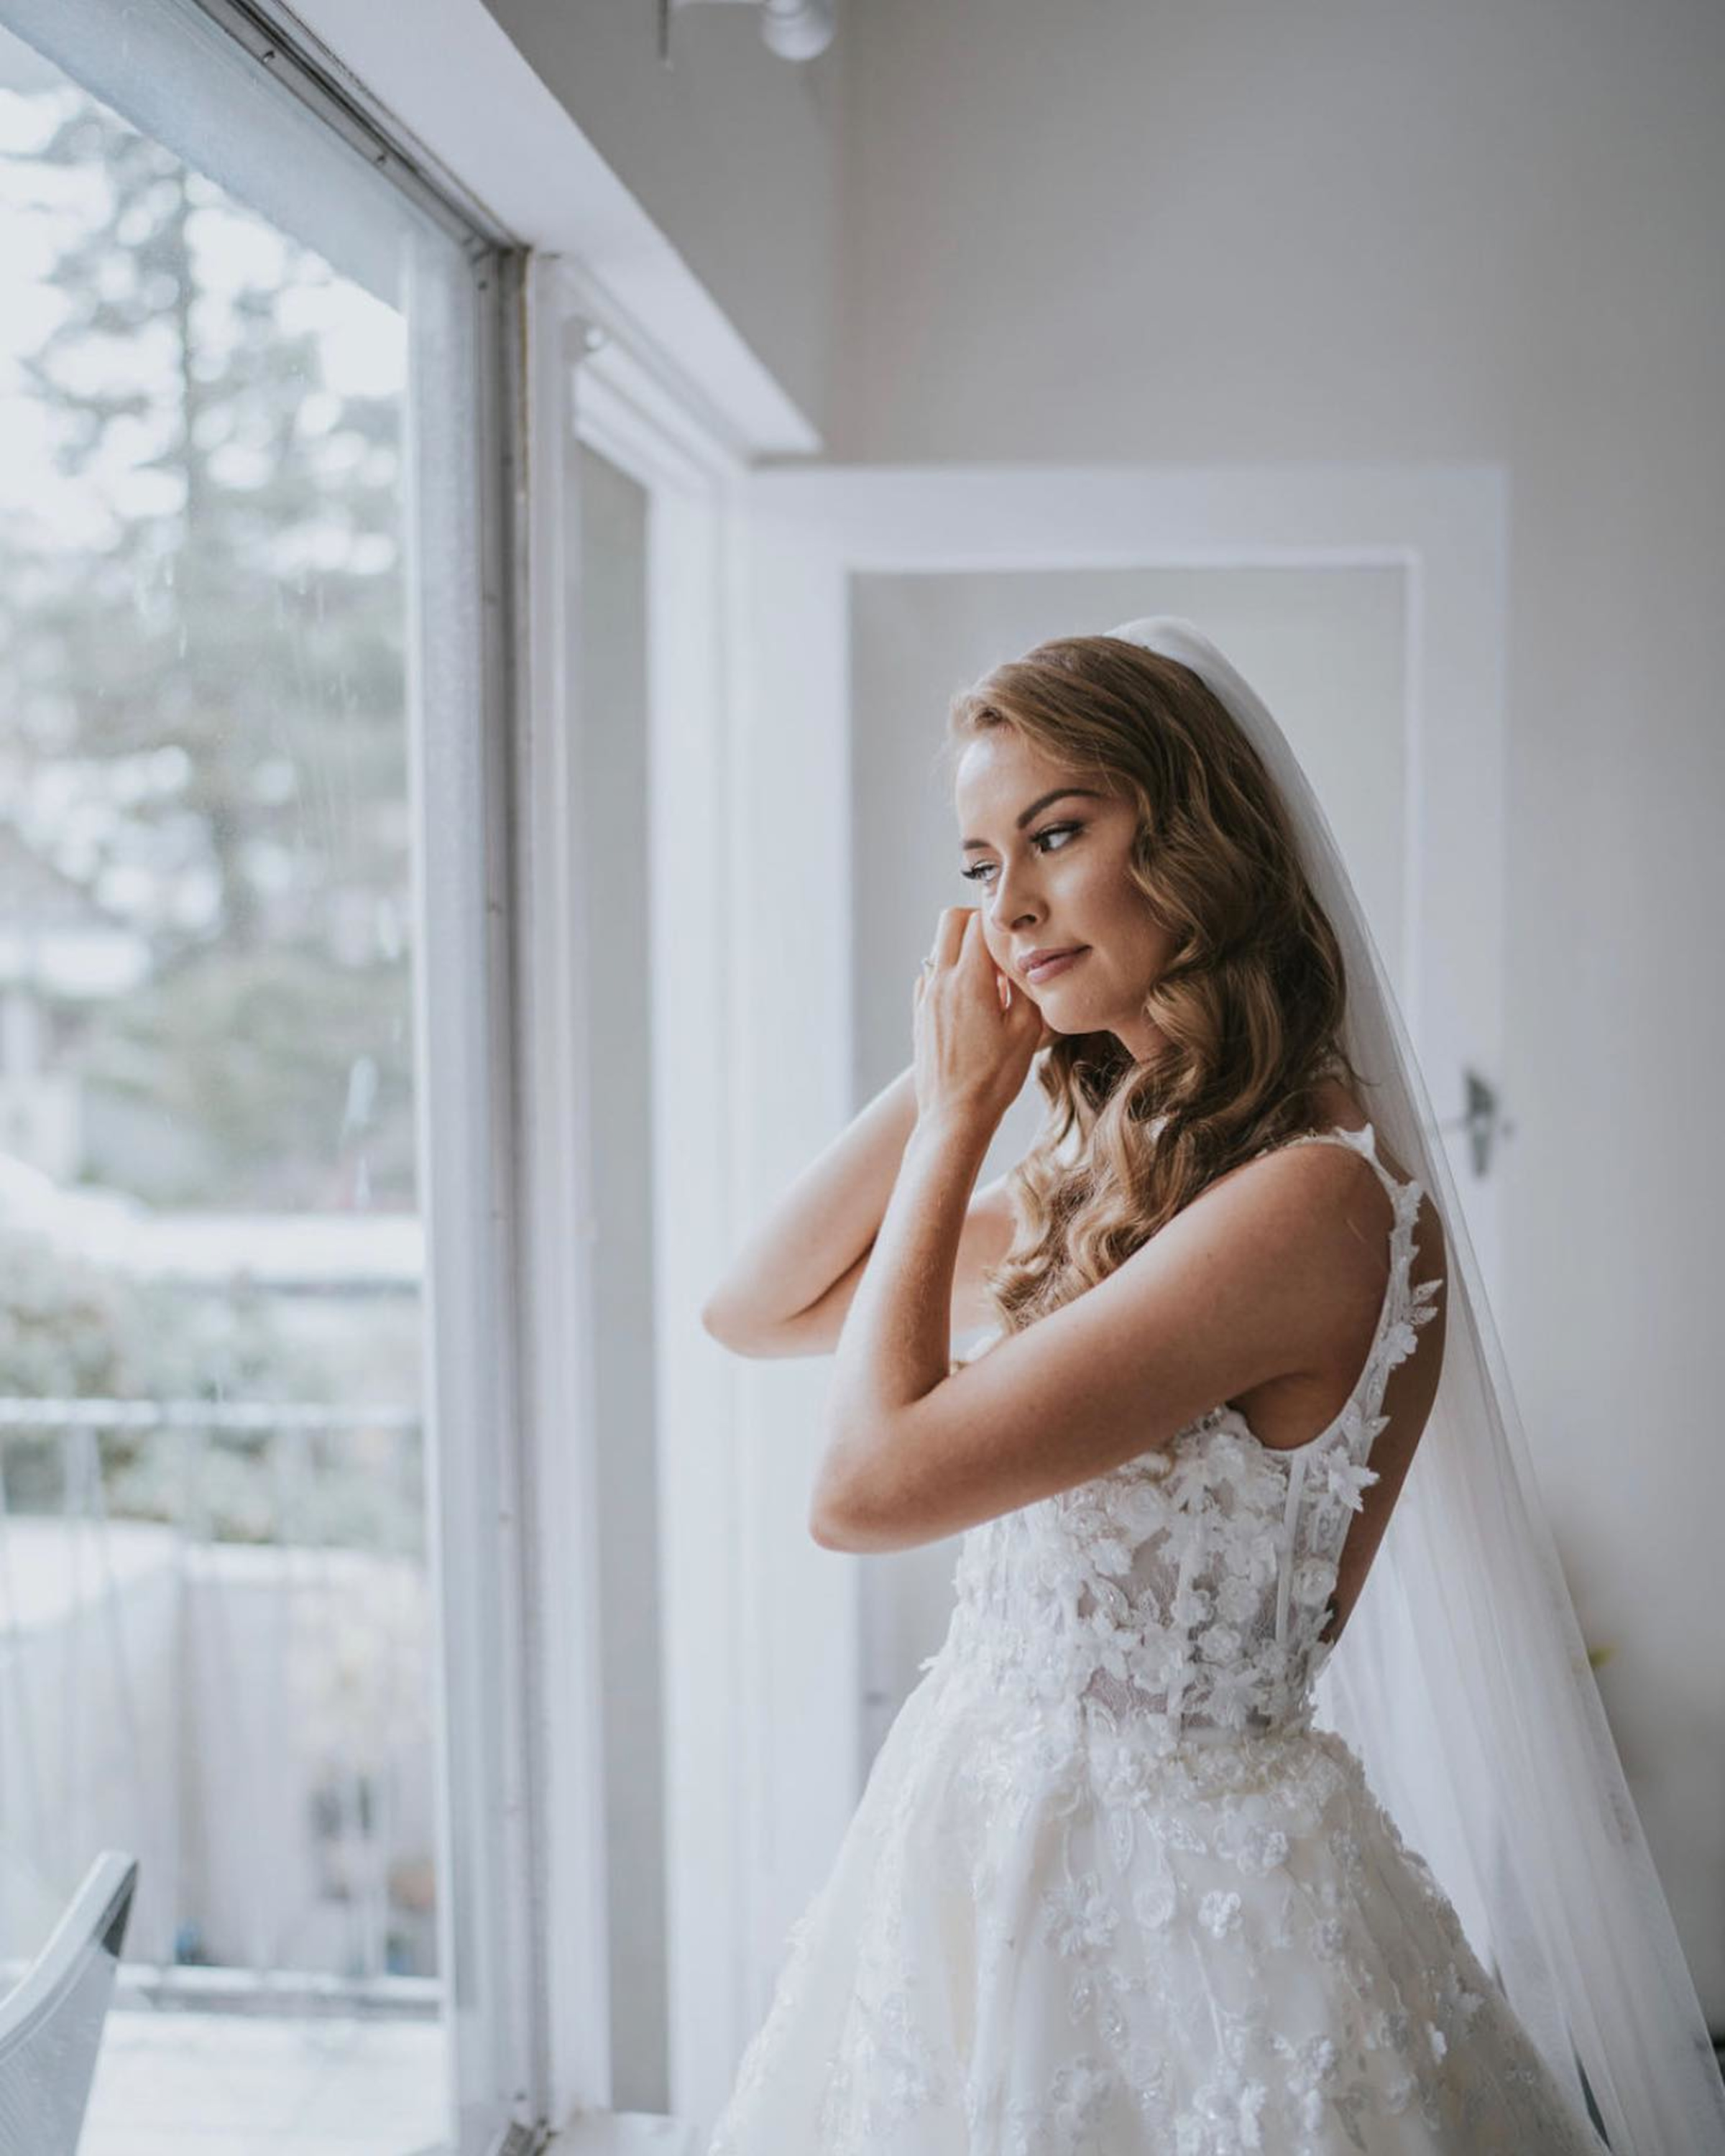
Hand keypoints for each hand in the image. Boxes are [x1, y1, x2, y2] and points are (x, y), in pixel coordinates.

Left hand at [912, 907, 1053, 1132]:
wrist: (954, 1116)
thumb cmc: (994, 1078)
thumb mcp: (1027, 1030)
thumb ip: (1024, 986)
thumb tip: (1020, 960)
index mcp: (969, 980)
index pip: (978, 921)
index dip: (1000, 921)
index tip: (1016, 936)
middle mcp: (940, 982)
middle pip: (949, 920)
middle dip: (975, 921)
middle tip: (999, 945)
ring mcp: (925, 998)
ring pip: (938, 947)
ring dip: (962, 950)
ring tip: (989, 979)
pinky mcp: (919, 1015)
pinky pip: (930, 976)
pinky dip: (948, 975)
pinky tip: (970, 1001)